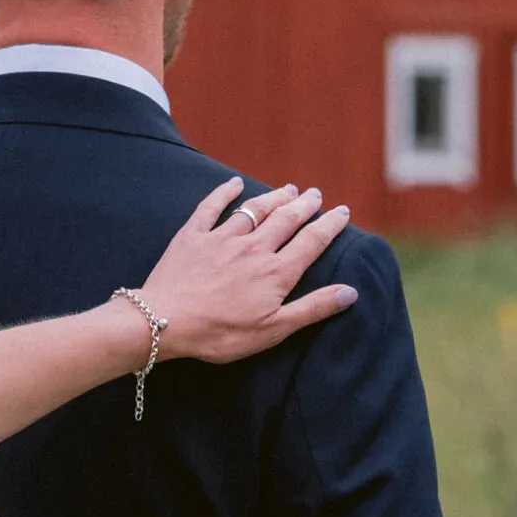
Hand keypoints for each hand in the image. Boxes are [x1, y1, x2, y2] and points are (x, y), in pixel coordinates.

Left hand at [133, 179, 357, 364]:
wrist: (165, 322)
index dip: (329, 225)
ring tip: (288, 189)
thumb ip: (312, 309)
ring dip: (274, 197)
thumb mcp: (273, 330)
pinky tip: (233, 183)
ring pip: (255, 209)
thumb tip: (351, 292)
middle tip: (316, 194)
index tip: (342, 212)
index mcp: (276, 272)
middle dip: (305, 205)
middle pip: (286, 219)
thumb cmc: (220, 334)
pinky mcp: (193, 236)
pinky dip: (224, 192)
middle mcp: (253, 248)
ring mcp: (222, 239)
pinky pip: (211, 207)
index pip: (311, 241)